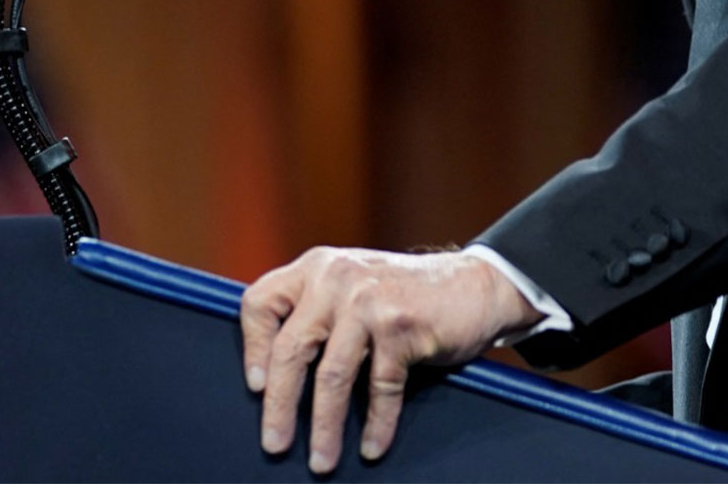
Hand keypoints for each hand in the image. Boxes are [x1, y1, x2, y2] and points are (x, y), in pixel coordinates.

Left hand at [240, 247, 541, 473]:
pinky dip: (377, 423)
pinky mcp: (402, 325)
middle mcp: (337, 277)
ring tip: (322, 460)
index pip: (261, 302)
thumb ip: (317, 309)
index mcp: (318, 266)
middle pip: (291, 350)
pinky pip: (380, 388)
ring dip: (325, 428)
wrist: (476, 284)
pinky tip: (373, 446)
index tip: (256, 385)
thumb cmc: (407, 294)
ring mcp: (370, 300)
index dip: (251, 348)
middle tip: (274, 444)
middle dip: (279, 405)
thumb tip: (270, 375)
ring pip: (332, 376)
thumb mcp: (354, 284)